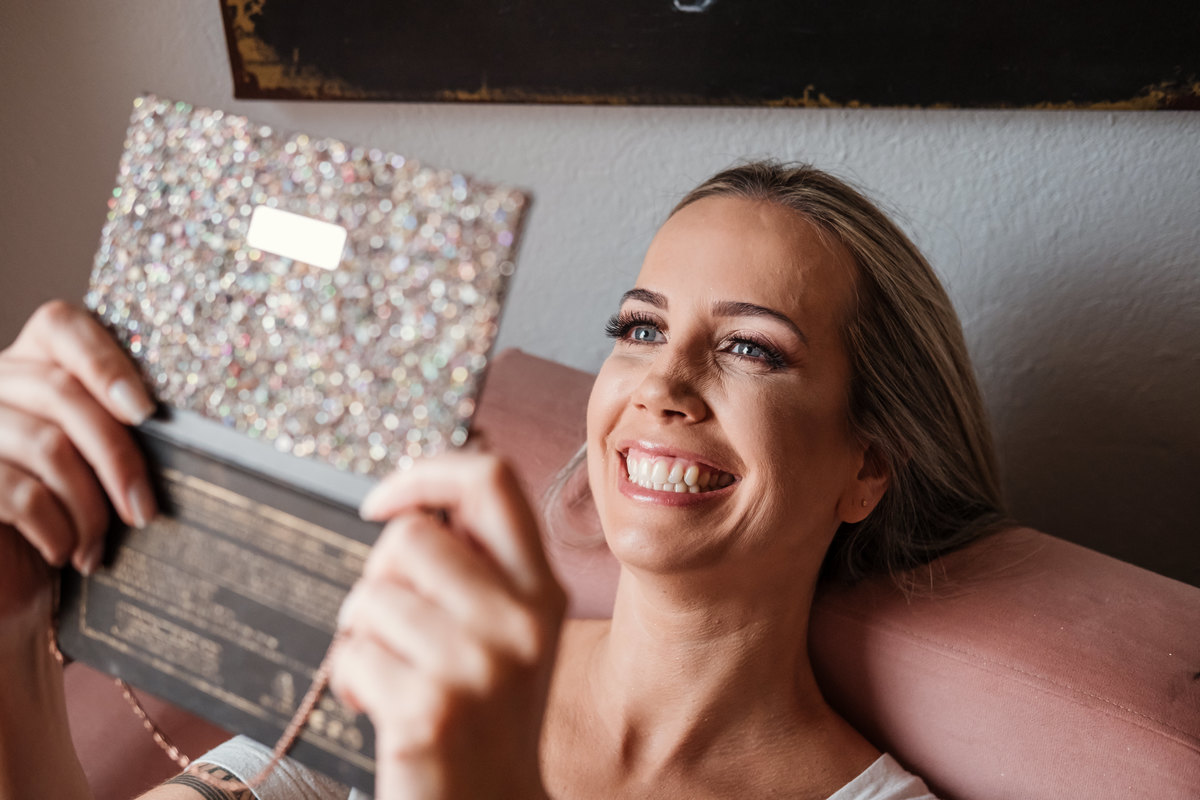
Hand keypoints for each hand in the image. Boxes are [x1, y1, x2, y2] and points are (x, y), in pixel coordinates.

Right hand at [0, 300, 155, 629]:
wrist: (12, 590)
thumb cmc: (65, 524)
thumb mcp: (99, 469)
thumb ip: (124, 430)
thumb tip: (195, 430)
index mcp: (30, 367)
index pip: (60, 324)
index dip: (105, 361)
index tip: (147, 412)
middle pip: (62, 391)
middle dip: (117, 457)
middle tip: (146, 511)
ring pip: (46, 445)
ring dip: (89, 505)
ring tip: (100, 545)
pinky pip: (19, 492)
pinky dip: (56, 528)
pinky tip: (66, 553)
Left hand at [330, 451, 566, 799]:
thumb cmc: (484, 717)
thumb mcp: (508, 632)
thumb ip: (479, 565)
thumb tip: (416, 496)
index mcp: (540, 590)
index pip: (492, 480)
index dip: (427, 472)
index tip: (383, 501)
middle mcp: (520, 621)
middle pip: (410, 535)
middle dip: (378, 577)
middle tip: (393, 625)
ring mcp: (479, 665)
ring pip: (370, 595)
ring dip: (360, 634)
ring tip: (391, 672)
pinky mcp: (429, 709)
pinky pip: (351, 654)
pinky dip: (350, 681)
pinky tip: (381, 708)